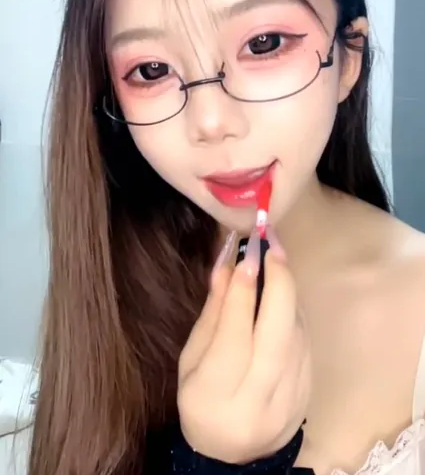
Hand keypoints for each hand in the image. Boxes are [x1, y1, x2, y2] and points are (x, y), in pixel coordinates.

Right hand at [177, 229, 310, 464]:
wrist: (231, 453)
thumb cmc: (201, 399)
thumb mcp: (192, 358)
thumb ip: (212, 313)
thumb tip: (227, 265)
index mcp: (214, 395)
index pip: (234, 338)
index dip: (242, 294)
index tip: (247, 255)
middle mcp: (256, 402)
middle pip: (276, 339)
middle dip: (279, 286)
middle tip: (272, 247)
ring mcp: (288, 403)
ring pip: (296, 339)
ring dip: (289, 295)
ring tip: (276, 263)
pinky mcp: (307, 397)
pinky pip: (305, 346)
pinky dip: (295, 315)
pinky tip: (284, 297)